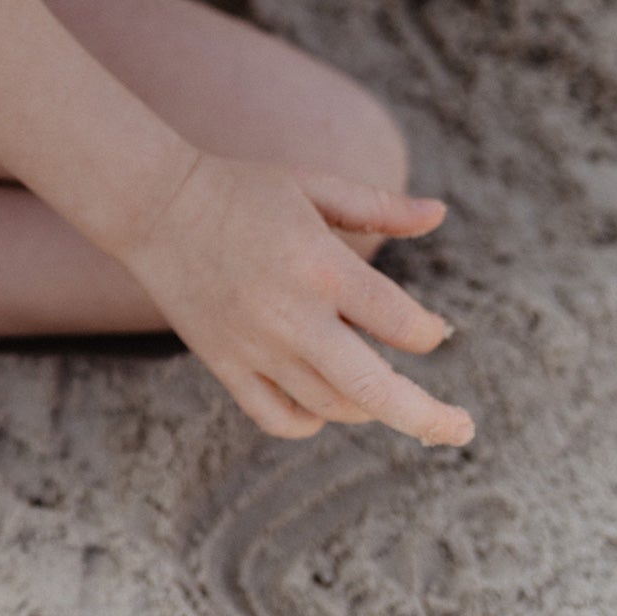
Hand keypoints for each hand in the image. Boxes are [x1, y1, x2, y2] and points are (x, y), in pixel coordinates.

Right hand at [123, 154, 473, 445]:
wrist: (155, 206)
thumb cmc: (242, 190)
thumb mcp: (314, 186)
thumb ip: (380, 206)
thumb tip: (441, 213)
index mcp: (322, 265)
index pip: (402, 323)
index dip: (430, 333)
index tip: (434, 330)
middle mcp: (293, 314)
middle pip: (375, 390)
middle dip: (429, 417)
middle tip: (462, 429)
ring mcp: (256, 346)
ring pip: (332, 406)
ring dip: (369, 406)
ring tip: (385, 393)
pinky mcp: (225, 364)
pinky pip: (279, 417)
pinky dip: (312, 421)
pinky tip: (327, 405)